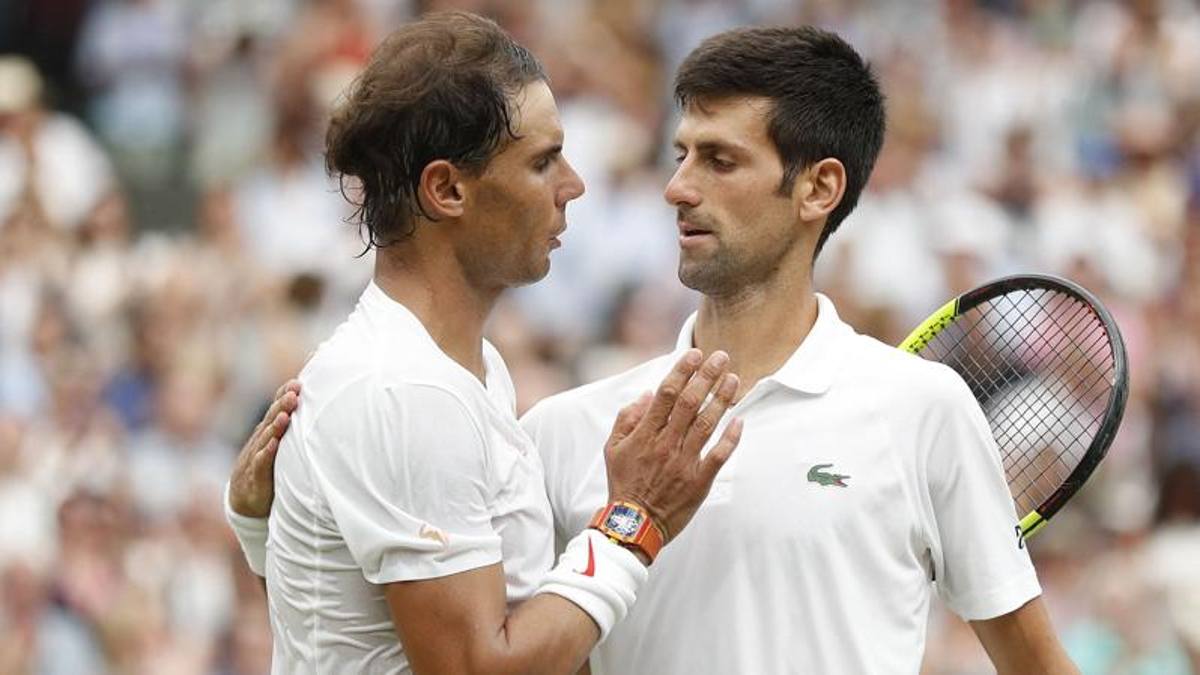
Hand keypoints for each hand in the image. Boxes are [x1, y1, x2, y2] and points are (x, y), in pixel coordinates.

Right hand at [228, 380, 299, 517]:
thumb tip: (314, 413)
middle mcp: (261, 441)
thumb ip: (291, 430)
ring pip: (266, 438)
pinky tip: (274, 444)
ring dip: (276, 426)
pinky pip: (261, 463)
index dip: (284, 396)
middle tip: (294, 392)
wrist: (244, 500)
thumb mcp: (279, 447)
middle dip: (282, 405)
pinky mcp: (255, 476)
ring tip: (285, 414)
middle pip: (271, 419)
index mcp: (269, 432)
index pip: (276, 410)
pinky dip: (267, 453)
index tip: (298, 382)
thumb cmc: (268, 469)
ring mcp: (256, 457)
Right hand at [603, 349, 741, 544]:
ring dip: (721, 399)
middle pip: (690, 403)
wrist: (633, 524)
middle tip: (721, 356)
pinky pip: (718, 455)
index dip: (682, 371)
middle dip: (707, 376)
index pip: (666, 394)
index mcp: (645, 434)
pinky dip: (730, 438)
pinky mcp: (699, 481)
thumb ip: (627, 418)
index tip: (695, 353)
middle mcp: (666, 444)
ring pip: (707, 424)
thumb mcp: (613, 448)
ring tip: (734, 378)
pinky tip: (740, 420)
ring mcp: (684, 462)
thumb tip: (646, 394)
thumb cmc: (623, 483)